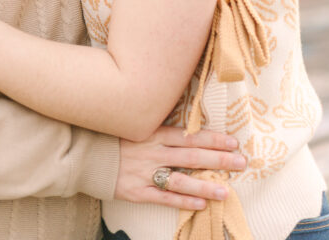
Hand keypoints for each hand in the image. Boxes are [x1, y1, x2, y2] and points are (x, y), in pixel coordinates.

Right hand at [115, 125, 245, 210]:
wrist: (87, 154)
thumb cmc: (115, 136)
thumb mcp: (138, 125)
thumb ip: (160, 127)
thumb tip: (187, 127)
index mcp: (154, 133)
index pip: (189, 136)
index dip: (212, 139)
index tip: (233, 142)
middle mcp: (153, 152)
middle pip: (191, 156)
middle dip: (218, 159)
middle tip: (241, 162)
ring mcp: (145, 172)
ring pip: (181, 180)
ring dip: (204, 185)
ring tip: (225, 191)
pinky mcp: (137, 191)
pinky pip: (163, 197)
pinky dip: (183, 202)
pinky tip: (200, 204)